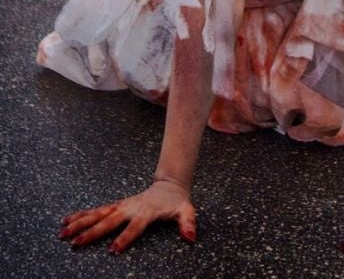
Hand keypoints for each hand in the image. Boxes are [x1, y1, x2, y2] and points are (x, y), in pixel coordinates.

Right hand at [58, 180, 195, 252]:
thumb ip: (188, 223)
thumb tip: (191, 237)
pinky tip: (65, 221)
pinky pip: (96, 210)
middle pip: (110, 220)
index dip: (126, 237)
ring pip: (98, 214)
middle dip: (93, 232)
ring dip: (80, 223)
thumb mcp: (187, 210)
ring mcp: (121, 205)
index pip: (135, 226)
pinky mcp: (115, 205)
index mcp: (147, 212)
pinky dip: (80, 215)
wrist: (169, 185)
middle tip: (76, 243)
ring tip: (62, 233)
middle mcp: (131, 208)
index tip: (113, 249)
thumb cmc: (176, 202)